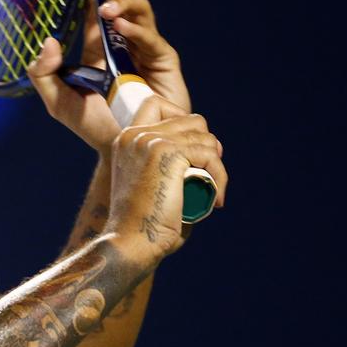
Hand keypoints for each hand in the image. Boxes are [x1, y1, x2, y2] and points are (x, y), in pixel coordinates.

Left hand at [28, 0, 190, 154]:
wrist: (124, 152)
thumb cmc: (94, 126)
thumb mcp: (58, 101)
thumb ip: (43, 73)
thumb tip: (49, 41)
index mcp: (100, 43)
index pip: (101, 2)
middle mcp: (125, 40)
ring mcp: (146, 49)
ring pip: (143, 9)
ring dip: (125, 3)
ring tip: (107, 9)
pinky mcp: (164, 63)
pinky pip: (152, 39)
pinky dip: (137, 30)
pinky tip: (121, 29)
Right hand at [105, 96, 227, 264]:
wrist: (130, 241)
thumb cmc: (143, 224)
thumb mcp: (148, 183)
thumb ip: (164, 165)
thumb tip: (207, 150)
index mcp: (125, 139)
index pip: (157, 104)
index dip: (181, 119)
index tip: (192, 152)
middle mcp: (135, 135)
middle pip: (190, 119)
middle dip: (206, 145)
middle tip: (209, 174)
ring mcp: (151, 141)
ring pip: (204, 136)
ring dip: (216, 164)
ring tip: (212, 191)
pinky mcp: (168, 153)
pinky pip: (210, 154)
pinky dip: (220, 176)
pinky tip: (216, 199)